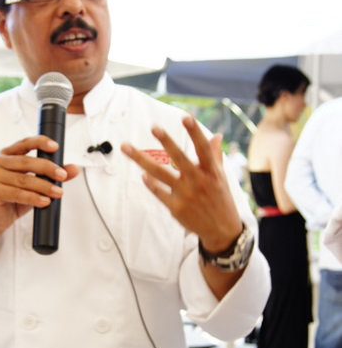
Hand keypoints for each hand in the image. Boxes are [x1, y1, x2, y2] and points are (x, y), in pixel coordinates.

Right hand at [0, 135, 78, 235]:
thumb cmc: (15, 197)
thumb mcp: (36, 183)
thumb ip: (53, 174)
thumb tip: (74, 169)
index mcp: (7, 154)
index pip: (25, 143)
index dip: (40, 142)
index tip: (55, 147)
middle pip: (26, 162)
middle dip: (48, 168)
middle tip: (63, 176)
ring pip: (24, 179)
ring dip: (44, 186)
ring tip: (58, 192)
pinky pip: (17, 194)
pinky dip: (33, 198)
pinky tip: (44, 201)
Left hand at [121, 116, 241, 251]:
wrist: (221, 230)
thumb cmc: (221, 199)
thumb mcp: (221, 177)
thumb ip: (215, 155)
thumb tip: (217, 135)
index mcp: (211, 171)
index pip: (203, 148)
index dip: (195, 132)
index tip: (186, 117)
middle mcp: (198, 181)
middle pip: (179, 158)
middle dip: (167, 142)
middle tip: (154, 127)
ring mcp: (186, 194)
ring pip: (160, 174)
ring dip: (142, 160)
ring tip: (126, 147)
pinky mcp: (176, 208)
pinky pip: (159, 193)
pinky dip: (151, 184)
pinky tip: (142, 175)